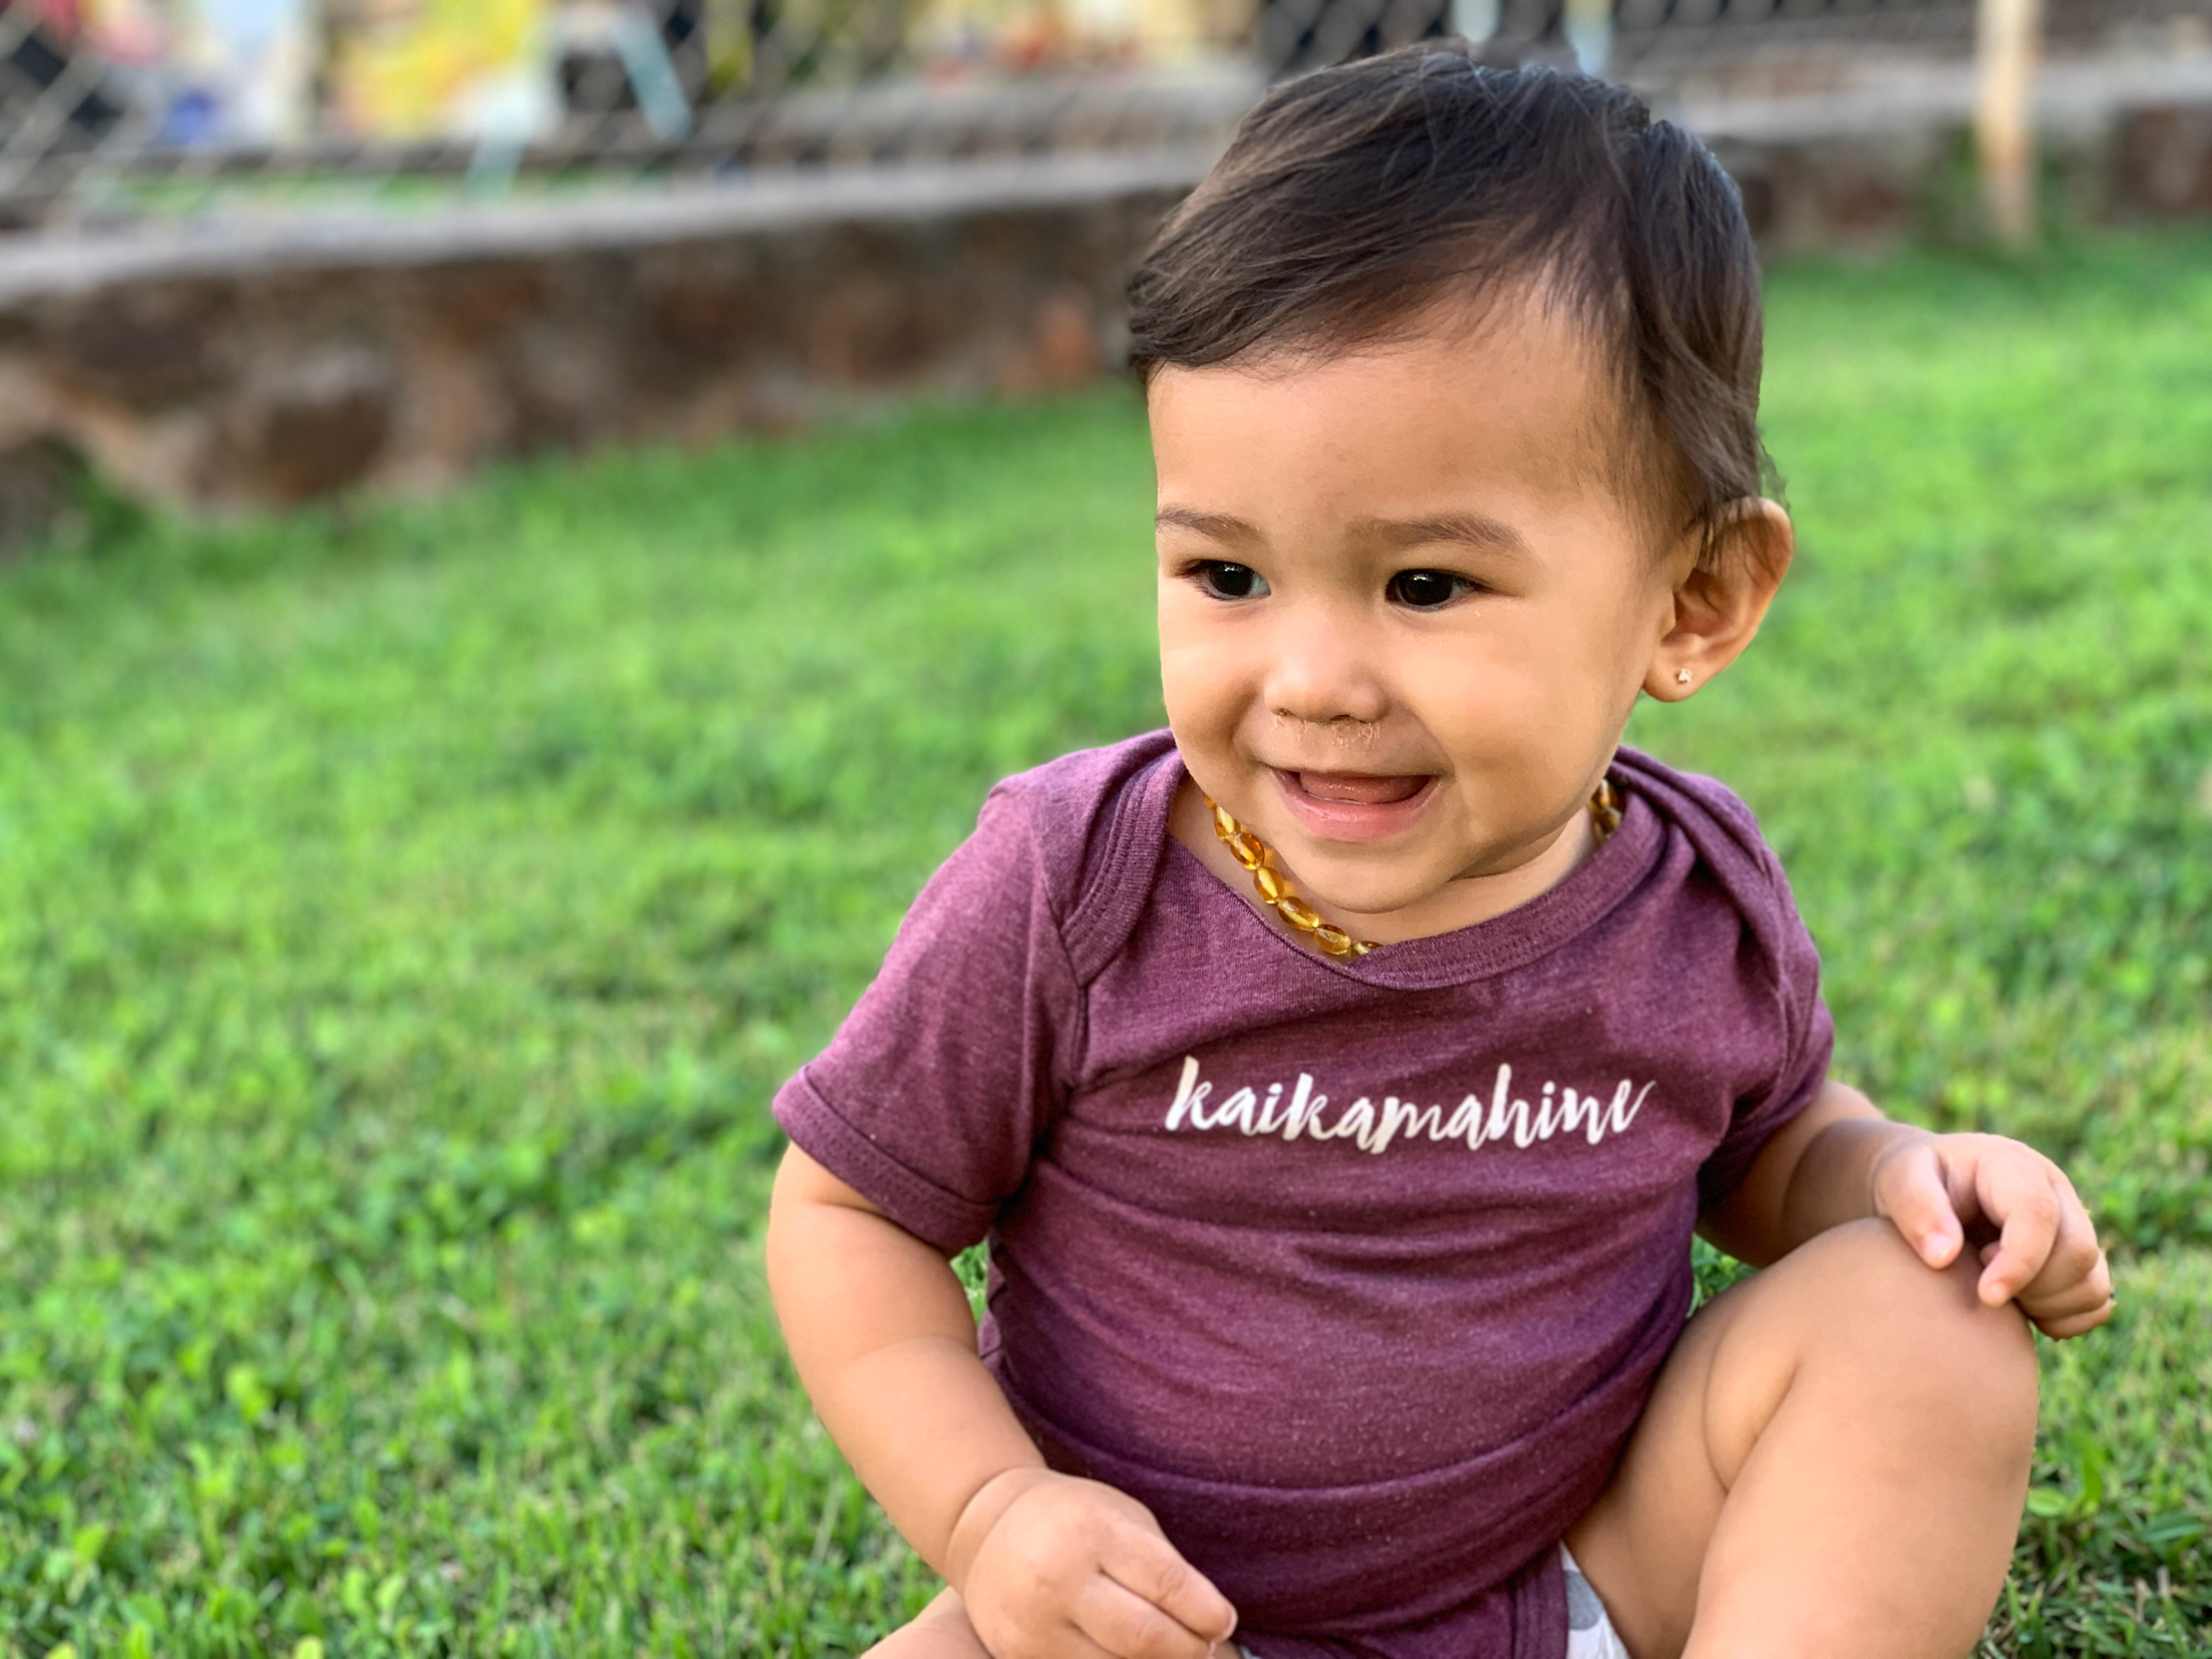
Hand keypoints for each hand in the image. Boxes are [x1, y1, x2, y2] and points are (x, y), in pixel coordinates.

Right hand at [948, 1468, 1237, 1658]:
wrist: (986, 1530)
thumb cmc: (1073, 1520)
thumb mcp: (1121, 1518)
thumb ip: (1164, 1567)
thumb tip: (1213, 1625)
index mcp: (1093, 1530)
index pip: (1168, 1583)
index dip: (1208, 1612)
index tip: (1223, 1621)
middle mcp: (1058, 1578)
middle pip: (1146, 1637)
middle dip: (1188, 1649)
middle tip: (1201, 1644)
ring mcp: (1034, 1625)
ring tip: (1168, 1650)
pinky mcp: (1020, 1658)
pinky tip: (1128, 1656)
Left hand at [1870, 1131, 2113, 1337]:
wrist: (1922, 1189)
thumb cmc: (1908, 1180)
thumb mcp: (1899, 1180)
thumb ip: (1916, 1209)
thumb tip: (1943, 1257)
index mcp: (2014, 1166)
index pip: (2038, 1216)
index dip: (2019, 1263)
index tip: (1986, 1296)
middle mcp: (2055, 1193)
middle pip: (2076, 1254)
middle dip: (2031, 1285)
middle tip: (1978, 1280)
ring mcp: (2072, 1226)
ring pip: (2092, 1283)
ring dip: (2047, 1304)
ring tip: (1993, 1285)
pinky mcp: (2076, 1260)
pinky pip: (2096, 1304)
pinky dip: (2063, 1318)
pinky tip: (2018, 1307)